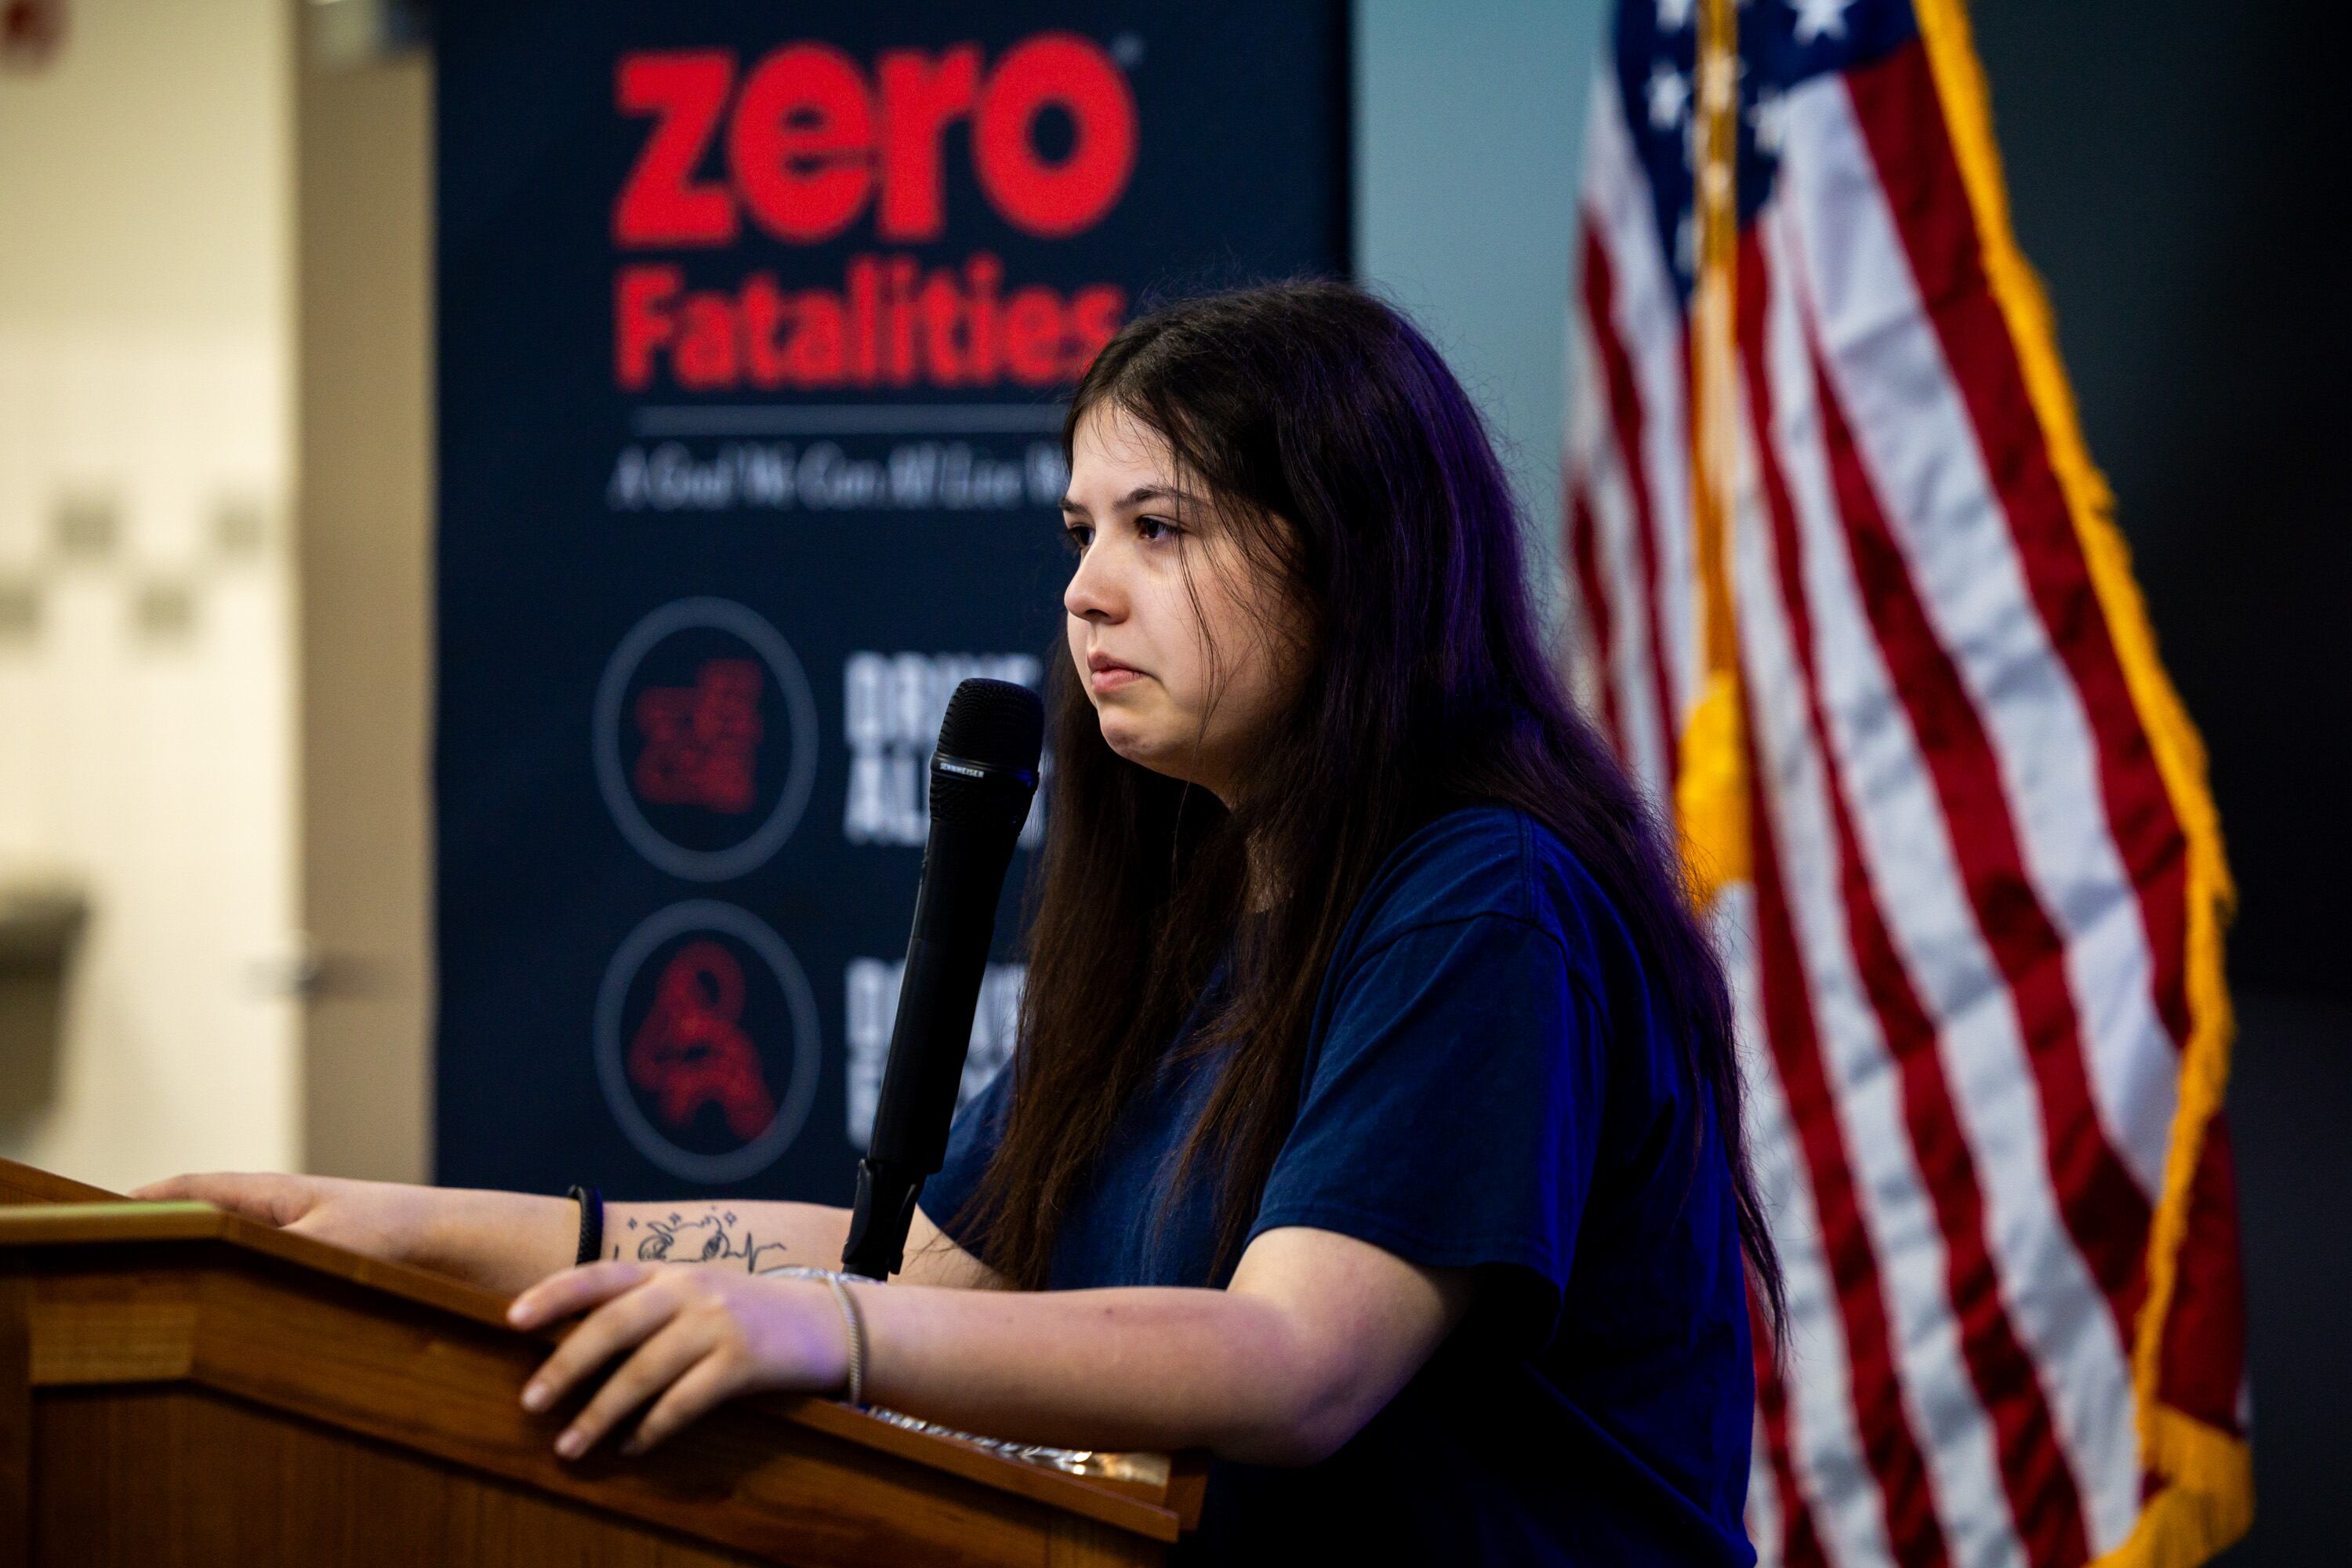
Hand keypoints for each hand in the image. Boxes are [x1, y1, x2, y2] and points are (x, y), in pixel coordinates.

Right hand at [128, 1172, 572, 1293]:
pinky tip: (235, 1319)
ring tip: (169, 1291)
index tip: (111, 1208)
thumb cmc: (403, 1230)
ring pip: (242, 1255)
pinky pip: (273, 1282)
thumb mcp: (328, 1239)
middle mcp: (289, 1216)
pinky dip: (250, 1295)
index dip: (155, 1199)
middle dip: (173, 1234)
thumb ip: (274, 1253)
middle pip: (214, 1221)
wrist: (472, 1247)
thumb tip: (225, 1271)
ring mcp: (307, 1244)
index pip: (200, 1189)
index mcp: (278, 1195)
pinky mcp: (330, 1274)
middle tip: (128, 1254)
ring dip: (212, 1270)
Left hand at [507, 1262, 851, 1458]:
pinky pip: (685, 1401)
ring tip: (570, 1445)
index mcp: (670, 1272)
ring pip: (643, 1371)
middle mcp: (690, 1290)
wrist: (826, 1322)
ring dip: (600, 1413)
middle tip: (529, 1402)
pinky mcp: (743, 1362)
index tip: (512, 1318)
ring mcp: (718, 1324)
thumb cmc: (746, 1315)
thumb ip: (644, 1307)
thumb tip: (571, 1346)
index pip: (601, 1276)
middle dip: (565, 1365)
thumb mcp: (696, 1294)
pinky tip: (631, 1447)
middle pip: (613, 1326)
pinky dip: (652, 1428)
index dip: (555, 1294)